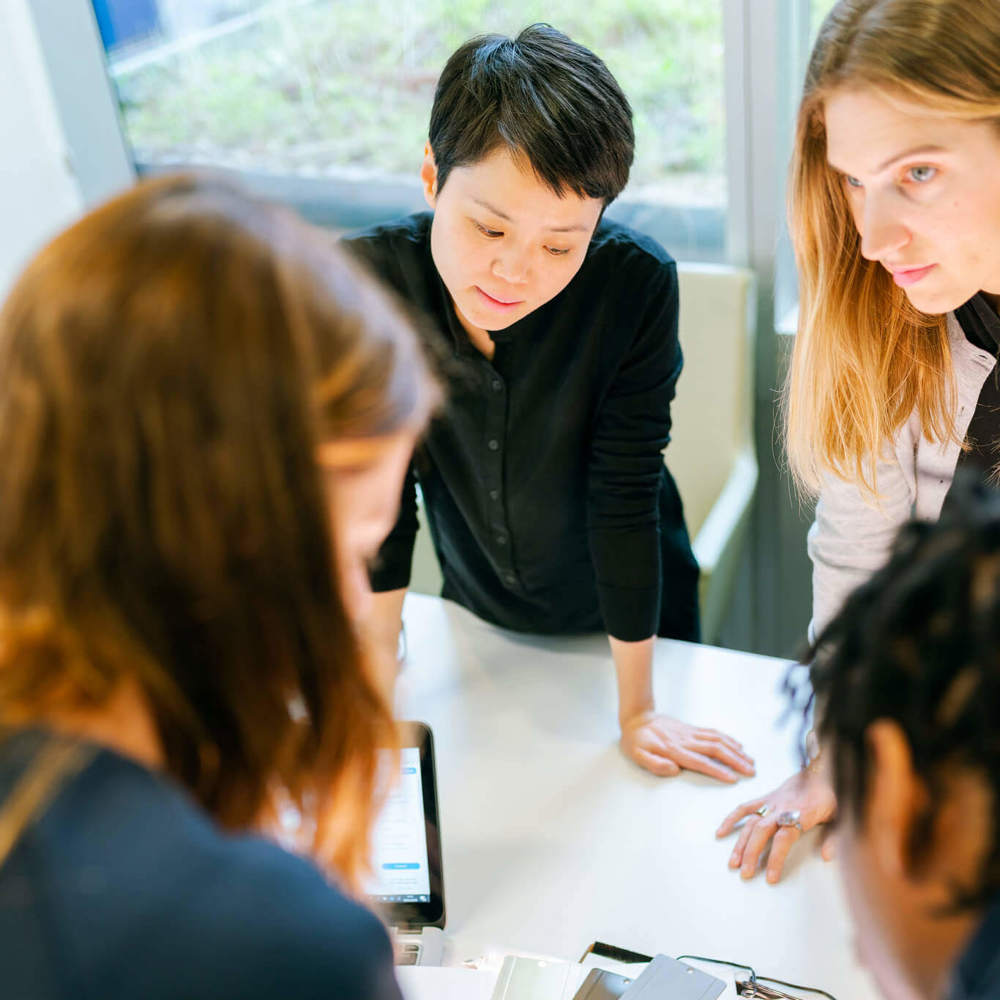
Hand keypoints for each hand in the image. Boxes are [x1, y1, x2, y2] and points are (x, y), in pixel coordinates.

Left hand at [620, 712, 754, 781]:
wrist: (636, 718)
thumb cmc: (635, 741)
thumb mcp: (637, 755)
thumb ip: (655, 763)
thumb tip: (674, 770)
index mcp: (674, 750)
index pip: (700, 762)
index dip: (718, 770)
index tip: (733, 779)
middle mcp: (686, 740)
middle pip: (715, 750)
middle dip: (735, 761)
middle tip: (751, 771)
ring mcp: (690, 733)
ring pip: (718, 740)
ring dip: (735, 750)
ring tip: (750, 760)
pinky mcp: (691, 729)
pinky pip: (713, 732)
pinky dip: (728, 738)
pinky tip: (738, 745)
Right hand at [715, 766, 836, 882]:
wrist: (822, 769)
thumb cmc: (832, 795)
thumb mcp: (841, 816)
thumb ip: (835, 837)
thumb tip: (827, 857)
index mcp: (802, 813)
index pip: (784, 838)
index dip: (775, 857)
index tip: (770, 877)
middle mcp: (783, 808)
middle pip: (762, 831)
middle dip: (751, 852)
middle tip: (745, 873)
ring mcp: (771, 802)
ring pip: (751, 822)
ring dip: (741, 842)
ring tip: (733, 862)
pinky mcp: (765, 798)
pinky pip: (745, 807)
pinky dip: (731, 818)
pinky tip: (721, 832)